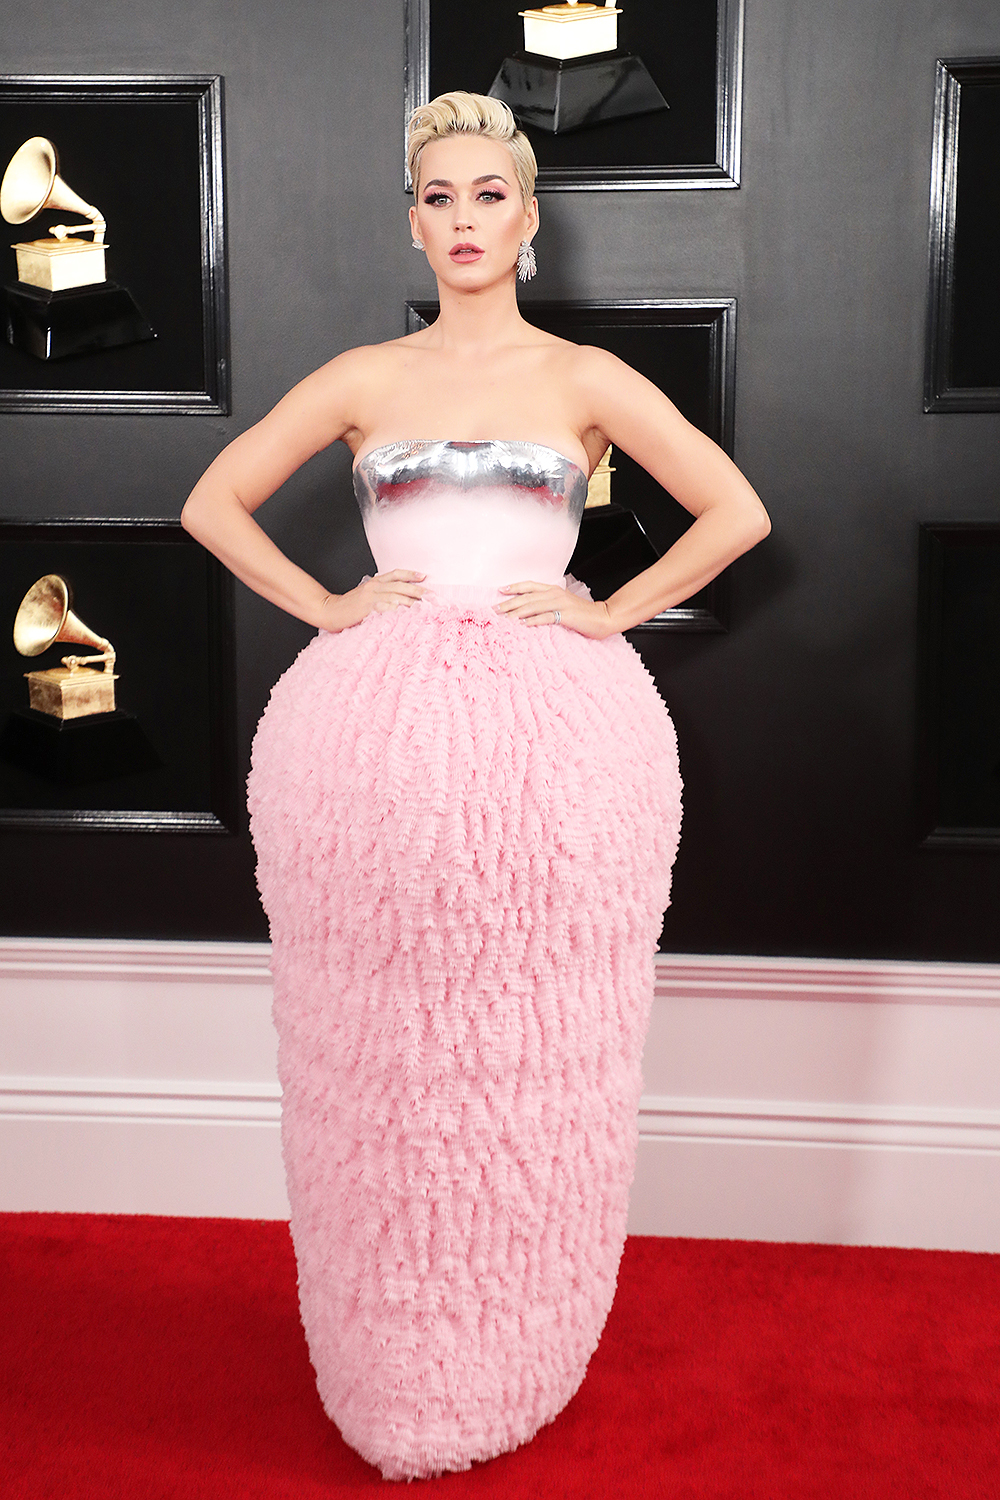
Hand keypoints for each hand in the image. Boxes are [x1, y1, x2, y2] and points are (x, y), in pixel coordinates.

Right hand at [320, 570, 425, 630]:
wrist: (330, 610)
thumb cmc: (349, 606)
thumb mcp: (366, 596)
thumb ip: (380, 595)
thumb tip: (399, 600)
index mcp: (375, 582)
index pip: (395, 574)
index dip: (410, 574)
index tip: (424, 576)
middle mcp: (374, 587)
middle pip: (400, 586)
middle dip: (418, 590)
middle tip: (432, 596)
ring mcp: (371, 597)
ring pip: (396, 596)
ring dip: (412, 602)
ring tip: (425, 607)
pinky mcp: (367, 608)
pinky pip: (386, 608)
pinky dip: (397, 610)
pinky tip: (407, 614)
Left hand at [494, 581, 614, 638]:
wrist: (604, 617)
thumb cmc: (583, 614)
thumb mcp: (564, 604)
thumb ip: (549, 604)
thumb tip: (531, 611)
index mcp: (553, 590)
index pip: (530, 586)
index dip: (514, 587)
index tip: (500, 591)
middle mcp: (555, 594)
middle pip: (527, 597)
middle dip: (509, 603)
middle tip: (494, 610)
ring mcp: (560, 603)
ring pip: (533, 606)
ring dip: (516, 612)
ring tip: (503, 618)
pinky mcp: (566, 615)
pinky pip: (545, 617)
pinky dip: (532, 621)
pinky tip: (521, 625)